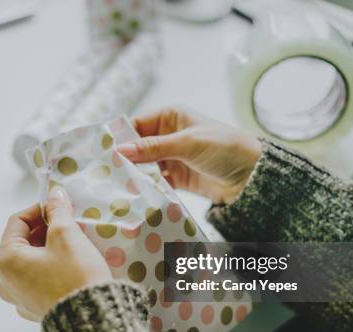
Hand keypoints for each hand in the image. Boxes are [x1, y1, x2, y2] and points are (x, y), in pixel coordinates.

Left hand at [0, 187, 111, 320]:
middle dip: (44, 230)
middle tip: (69, 225)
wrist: (92, 320)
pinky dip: (50, 269)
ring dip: (48, 249)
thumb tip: (54, 195)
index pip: (17, 222)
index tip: (59, 207)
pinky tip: (70, 267)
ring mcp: (18, 298)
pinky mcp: (34, 310)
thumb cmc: (75, 275)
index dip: (39, 210)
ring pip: (31, 262)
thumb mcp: (66, 235)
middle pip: (22, 243)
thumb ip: (57, 211)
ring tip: (72, 245)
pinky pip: (38, 281)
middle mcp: (5, 281)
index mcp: (5, 260)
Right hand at [118, 107, 261, 204]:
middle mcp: (167, 135)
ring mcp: (171, 157)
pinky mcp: (176, 178)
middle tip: (106, 173)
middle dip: (124, 159)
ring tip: (117, 186)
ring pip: (143, 166)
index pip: (136, 125)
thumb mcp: (187, 143)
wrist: (251, 177)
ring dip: (134, 175)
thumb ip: (153, 148)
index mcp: (170, 116)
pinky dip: (146, 187)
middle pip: (136, 147)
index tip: (101, 152)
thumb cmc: (225, 147)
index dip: (119, 137)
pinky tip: (136, 194)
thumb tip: (120, 149)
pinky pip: (154, 181)